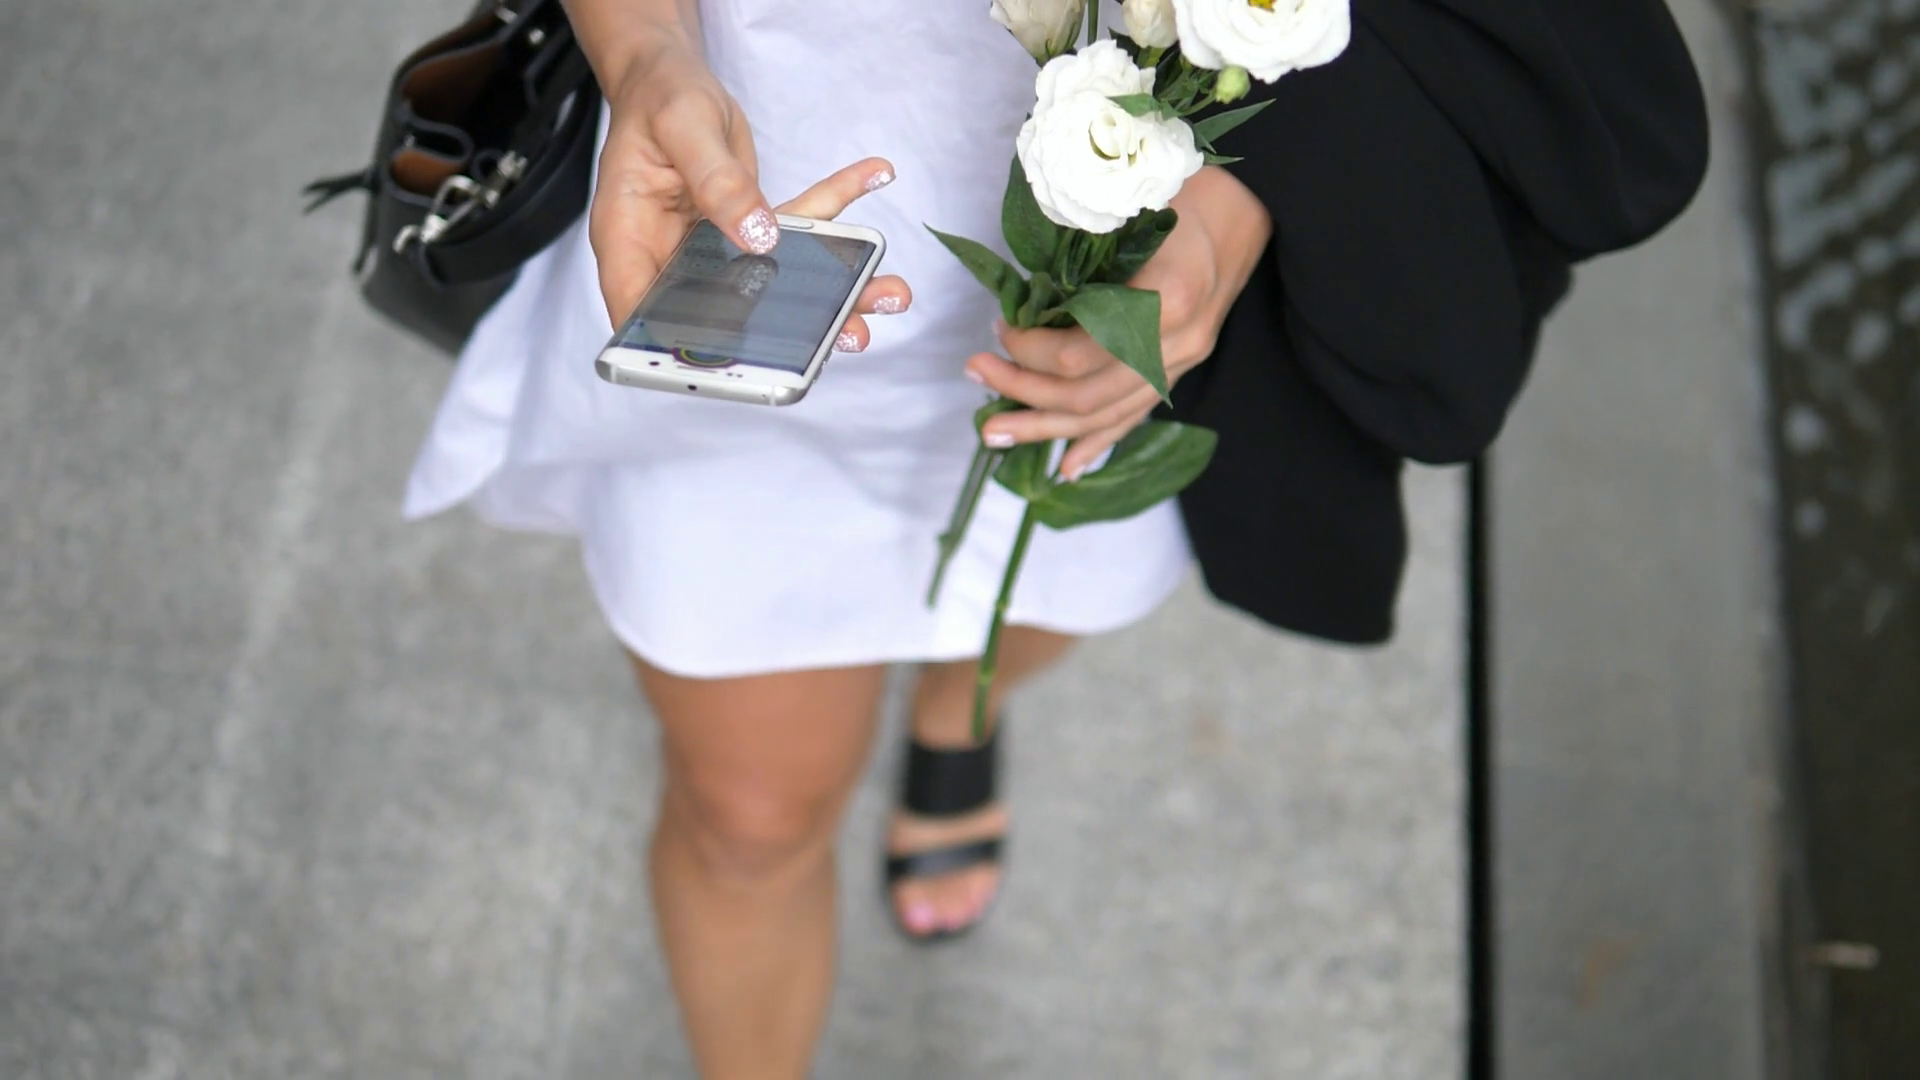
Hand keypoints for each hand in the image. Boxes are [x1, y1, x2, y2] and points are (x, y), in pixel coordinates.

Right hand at [588, 44, 908, 344]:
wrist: (670, 76)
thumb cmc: (658, 98)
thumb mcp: (684, 129)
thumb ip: (718, 183)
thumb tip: (759, 236)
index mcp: (631, 240)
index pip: (646, 313)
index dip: (687, 352)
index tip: (746, 370)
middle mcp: (671, 256)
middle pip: (726, 311)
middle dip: (793, 330)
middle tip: (852, 333)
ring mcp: (711, 249)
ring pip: (774, 282)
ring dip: (835, 288)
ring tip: (889, 289)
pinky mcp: (746, 231)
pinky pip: (796, 232)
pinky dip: (836, 210)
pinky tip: (873, 178)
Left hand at [965, 167, 1271, 478]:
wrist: (1241, 209)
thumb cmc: (1176, 194)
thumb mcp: (1123, 209)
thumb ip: (1079, 257)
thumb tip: (1022, 300)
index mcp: (1167, 298)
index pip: (1082, 352)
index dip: (1030, 349)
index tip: (1000, 327)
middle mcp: (1180, 342)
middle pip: (1089, 394)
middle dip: (1024, 390)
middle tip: (976, 373)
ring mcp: (1184, 363)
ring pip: (1106, 414)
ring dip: (1045, 426)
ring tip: (994, 431)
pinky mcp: (1182, 372)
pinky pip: (1133, 418)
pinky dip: (1095, 443)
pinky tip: (1064, 466)